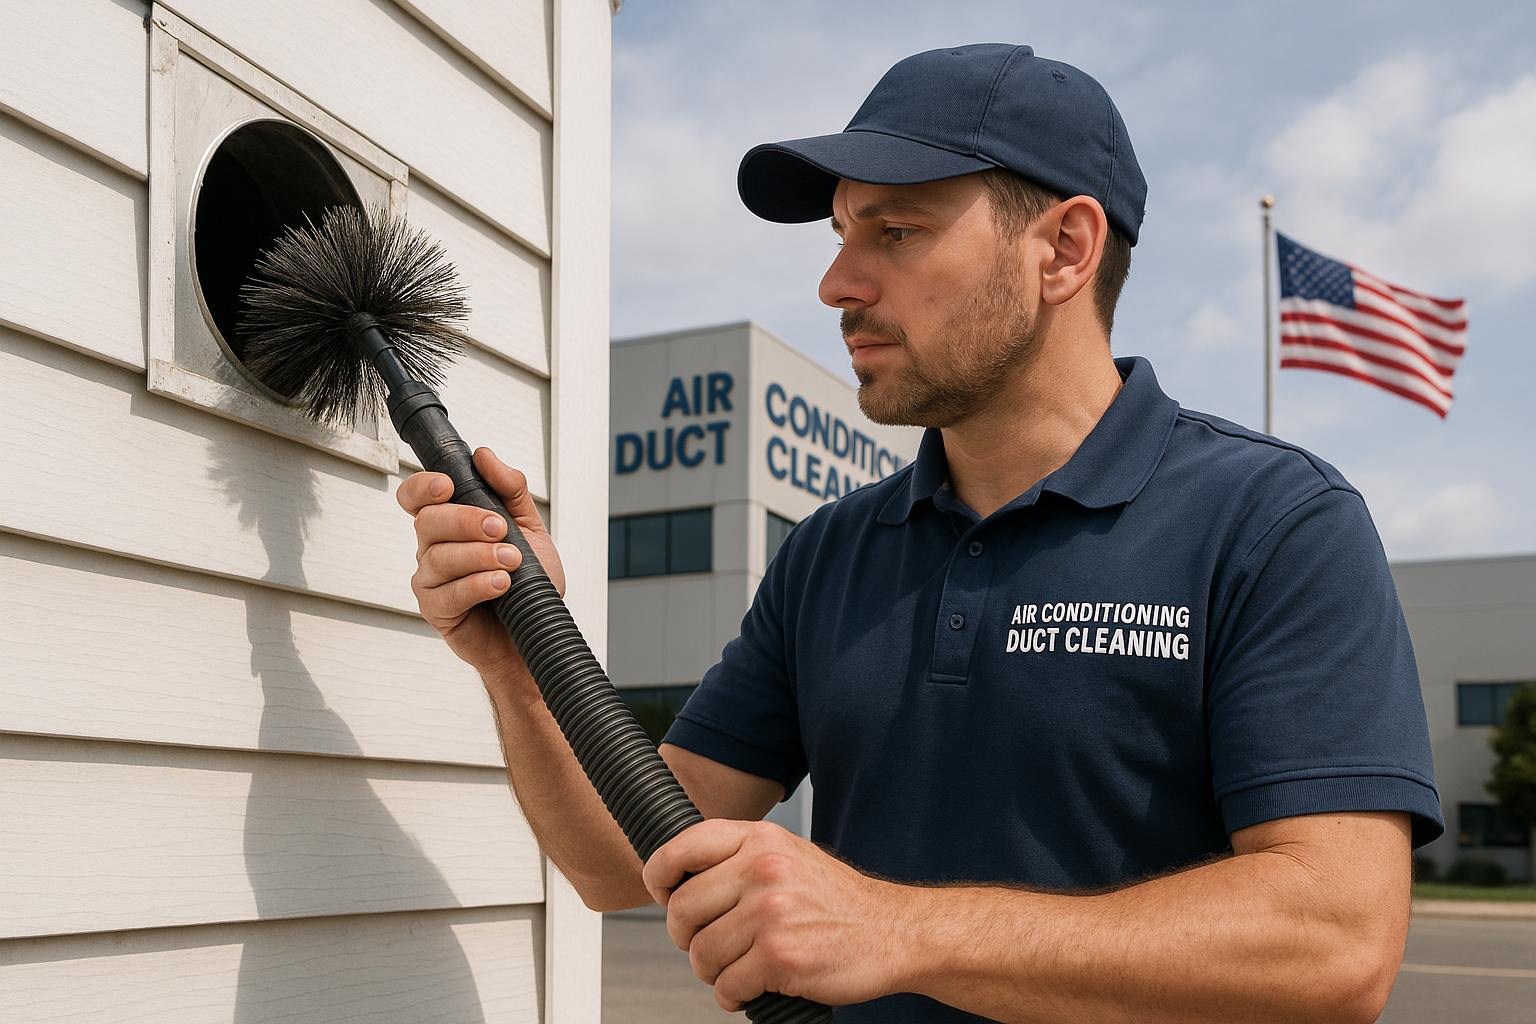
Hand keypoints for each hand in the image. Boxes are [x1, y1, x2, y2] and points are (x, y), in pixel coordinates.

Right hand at [396, 447, 566, 680]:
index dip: (422, 487)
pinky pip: (447, 593)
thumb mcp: (530, 528)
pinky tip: (501, 583)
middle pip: (427, 521)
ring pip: (437, 557)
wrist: (537, 631)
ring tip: (512, 562)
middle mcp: (433, 549)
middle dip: (465, 520)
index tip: (448, 485)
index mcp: (450, 525)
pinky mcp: (437, 611)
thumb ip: (510, 490)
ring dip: (479, 555)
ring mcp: (431, 580)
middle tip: (500, 529)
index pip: (416, 497)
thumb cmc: (529, 583)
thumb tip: (484, 456)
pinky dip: (477, 585)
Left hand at [642, 819, 909, 1011]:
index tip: (664, 895)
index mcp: (760, 838)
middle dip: (688, 937)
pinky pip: (726, 985)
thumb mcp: (789, 855)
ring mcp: (770, 911)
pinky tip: (754, 986)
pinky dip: (733, 994)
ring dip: (713, 971)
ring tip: (739, 968)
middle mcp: (762, 868)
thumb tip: (678, 878)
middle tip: (712, 946)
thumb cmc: (837, 901)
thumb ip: (739, 857)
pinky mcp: (779, 955)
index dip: (659, 878)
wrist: (894, 932)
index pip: (680, 849)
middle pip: (681, 910)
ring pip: (700, 953)